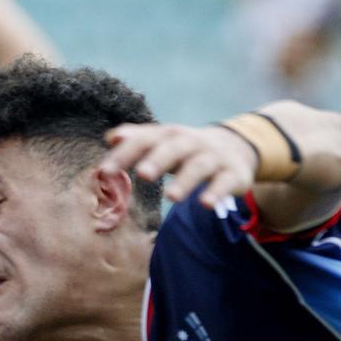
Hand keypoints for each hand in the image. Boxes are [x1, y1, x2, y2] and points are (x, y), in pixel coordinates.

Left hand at [101, 123, 257, 207]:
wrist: (235, 146)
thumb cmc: (186, 148)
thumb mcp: (163, 141)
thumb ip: (138, 139)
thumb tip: (110, 138)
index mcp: (169, 135)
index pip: (144, 140)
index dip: (125, 154)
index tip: (105, 171)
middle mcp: (191, 143)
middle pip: (173, 149)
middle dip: (157, 160)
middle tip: (142, 174)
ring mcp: (213, 157)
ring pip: (199, 167)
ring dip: (185, 181)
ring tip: (170, 197)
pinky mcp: (233, 173)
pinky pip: (224, 182)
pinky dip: (216, 193)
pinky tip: (205, 205)